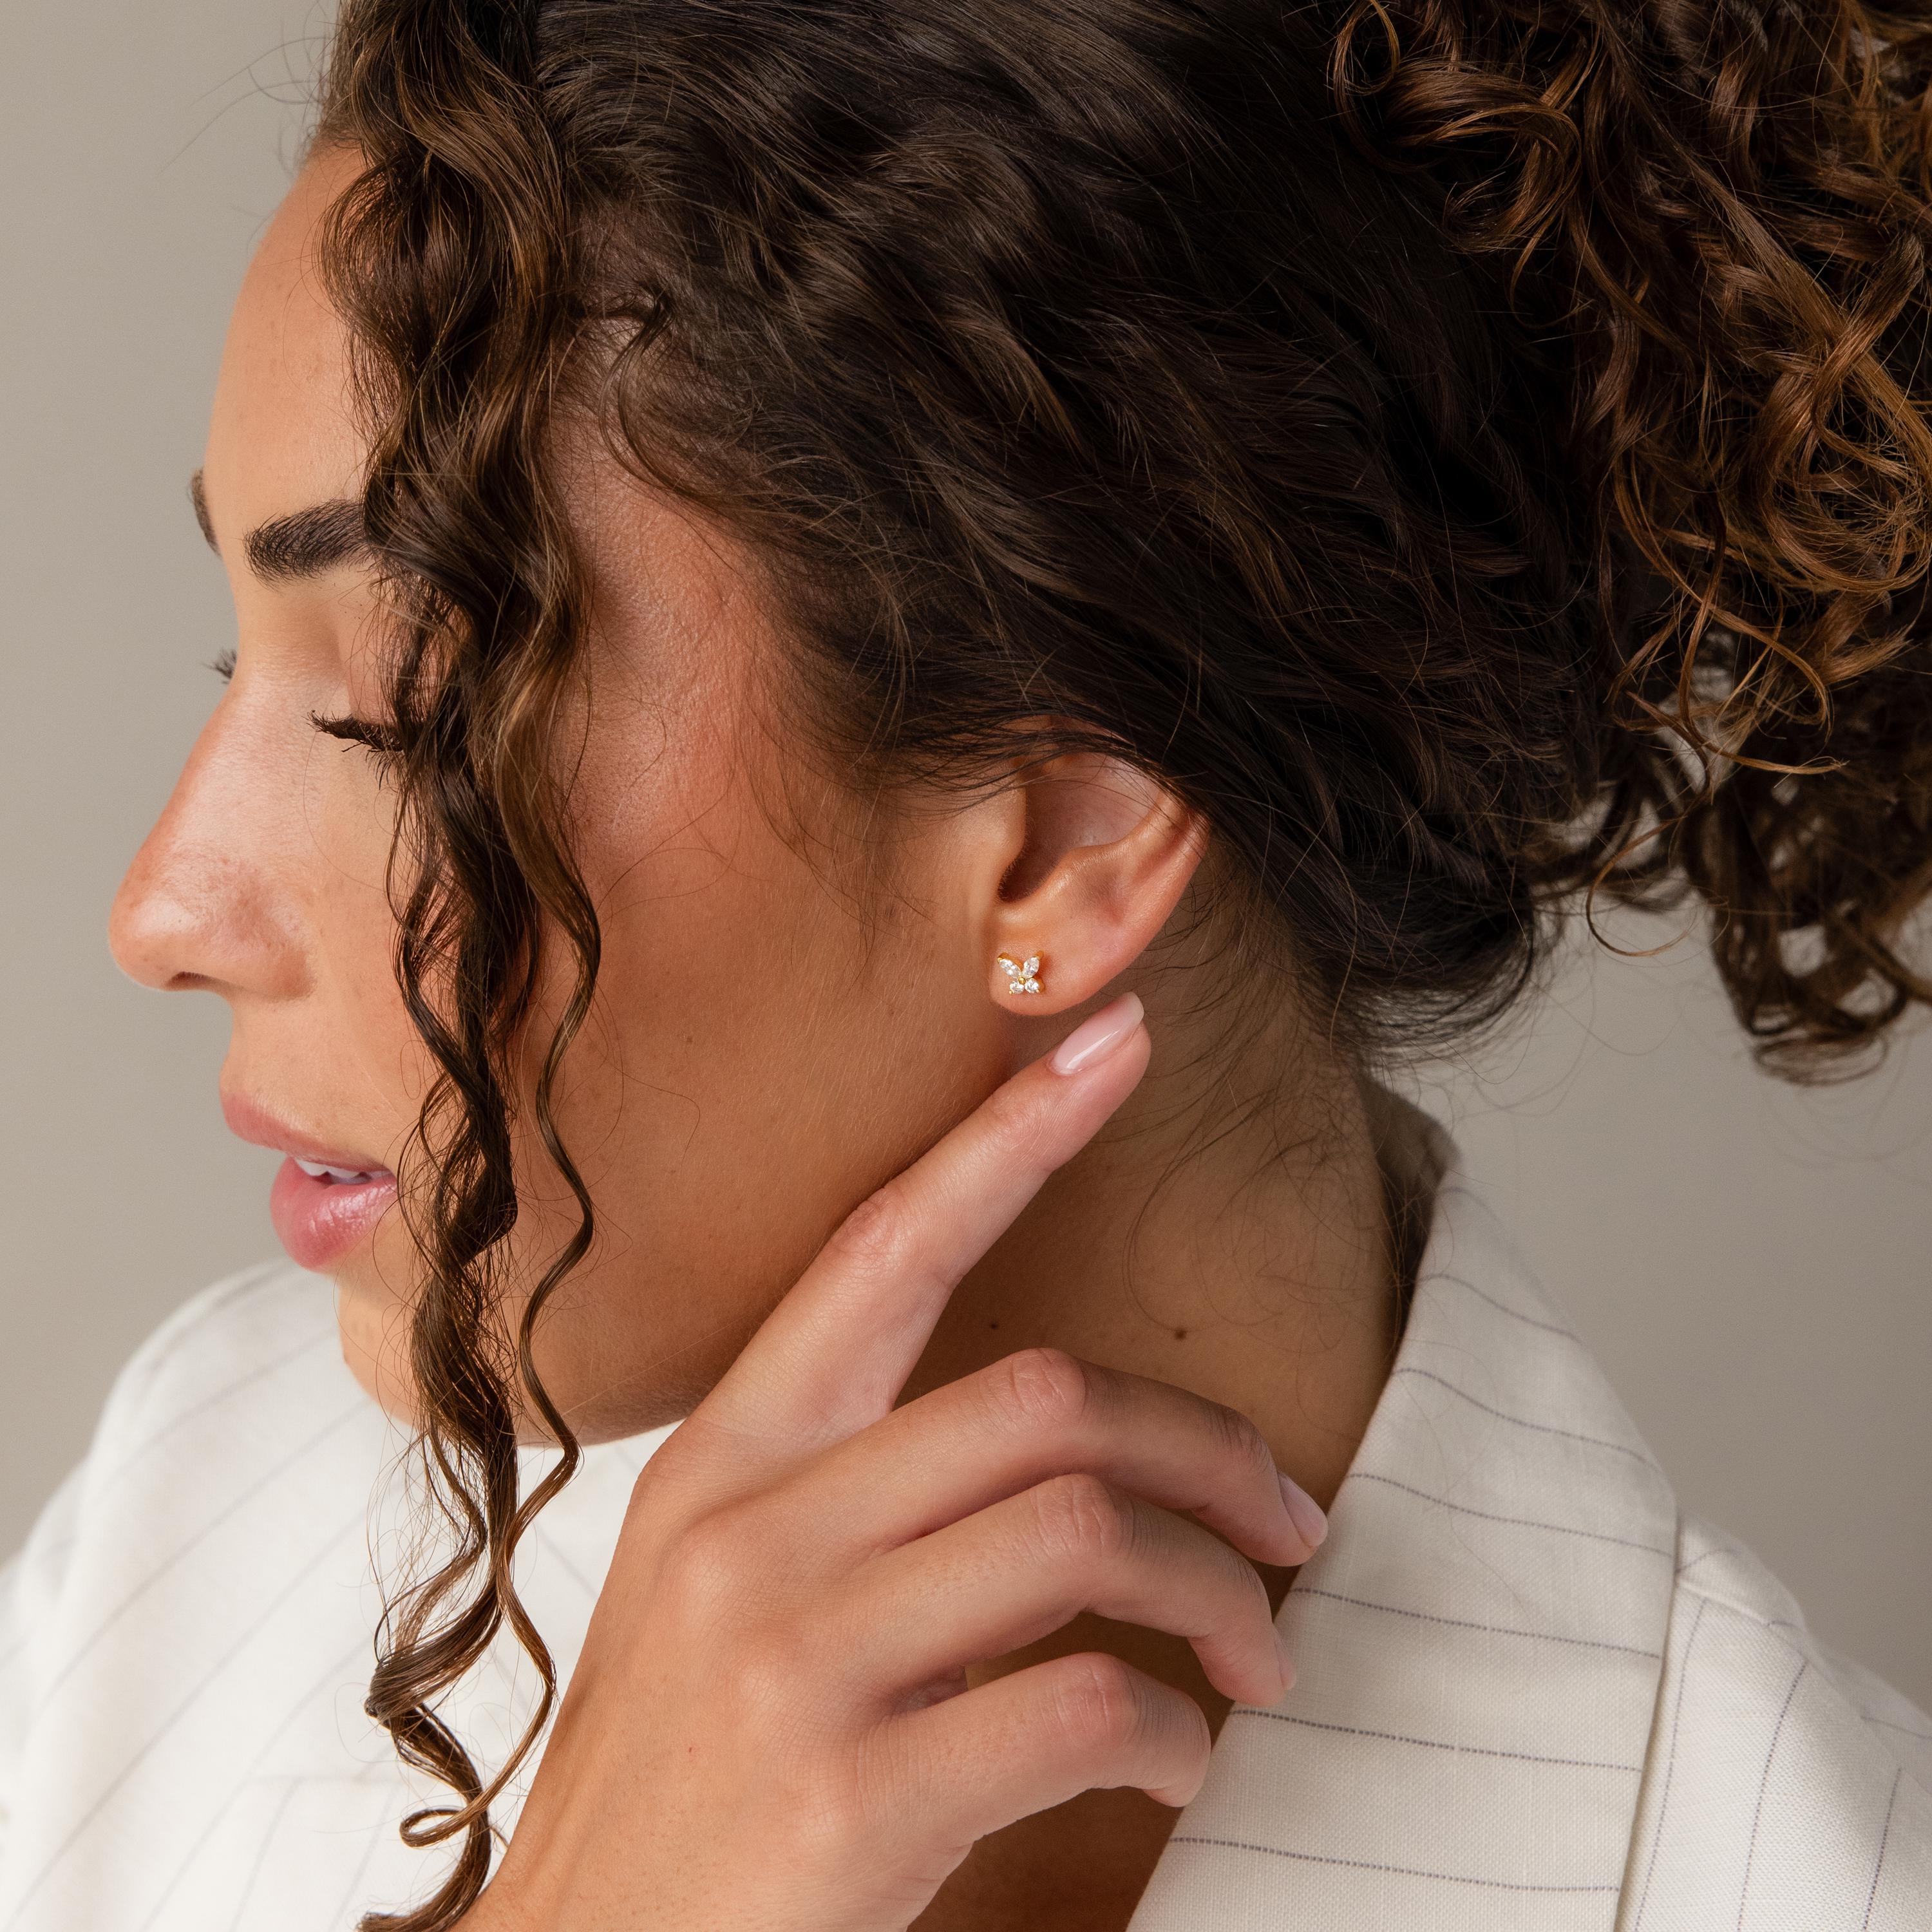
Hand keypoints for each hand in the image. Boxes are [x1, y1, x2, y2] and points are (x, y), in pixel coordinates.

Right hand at [467, 993, 1322, 1930]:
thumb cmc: (681, 1777)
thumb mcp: (728, 1595)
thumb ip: (857, 1498)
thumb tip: (1059, 1460)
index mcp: (725, 1460)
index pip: (883, 1248)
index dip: (1008, 1137)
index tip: (1115, 1042)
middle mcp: (751, 1528)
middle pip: (1045, 1398)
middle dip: (1206, 1449)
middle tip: (1289, 1518)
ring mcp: (793, 1657)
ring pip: (1083, 1530)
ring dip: (1216, 1591)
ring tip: (1255, 1654)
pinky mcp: (849, 1791)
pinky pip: (1083, 1699)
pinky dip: (1173, 1726)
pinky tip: (1177, 1758)